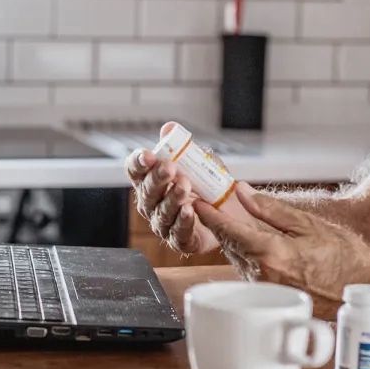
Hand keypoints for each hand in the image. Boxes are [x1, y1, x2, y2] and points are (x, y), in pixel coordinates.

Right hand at [125, 122, 218, 254]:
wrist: (233, 211)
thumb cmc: (208, 185)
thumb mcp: (199, 161)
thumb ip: (183, 147)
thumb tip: (169, 128)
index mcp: (152, 180)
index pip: (136, 171)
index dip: (138, 163)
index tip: (147, 155)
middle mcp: (153, 203)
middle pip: (147, 191)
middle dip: (157, 178)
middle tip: (169, 167)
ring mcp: (164, 223)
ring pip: (161, 212)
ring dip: (172, 198)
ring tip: (184, 186)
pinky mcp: (180, 240)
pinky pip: (177, 232)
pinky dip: (183, 221)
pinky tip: (189, 210)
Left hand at [194, 184, 369, 299]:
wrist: (366, 292)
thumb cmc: (345, 257)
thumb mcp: (309, 225)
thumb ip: (271, 210)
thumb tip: (242, 193)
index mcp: (271, 255)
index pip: (229, 231)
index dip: (209, 214)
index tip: (195, 201)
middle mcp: (263, 276)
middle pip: (229, 245)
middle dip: (218, 224)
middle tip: (207, 203)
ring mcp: (266, 290)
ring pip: (238, 259)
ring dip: (232, 240)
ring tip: (225, 219)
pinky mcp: (272, 298)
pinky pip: (250, 271)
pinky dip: (246, 254)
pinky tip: (249, 242)